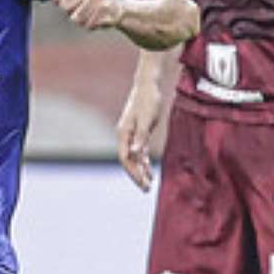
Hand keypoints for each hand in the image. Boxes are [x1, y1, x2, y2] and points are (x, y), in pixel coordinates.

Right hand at [116, 75, 161, 190]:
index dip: (133, 172)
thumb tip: (135, 154)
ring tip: (148, 184)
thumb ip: (140, 137)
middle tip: (146, 189)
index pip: (125, 159)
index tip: (143, 183)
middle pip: (128, 160)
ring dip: (140, 170)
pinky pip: (139, 151)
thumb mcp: (146, 119)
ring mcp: (131, 134)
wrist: (149, 84)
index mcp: (123, 133)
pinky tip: (149, 170)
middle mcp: (124, 135)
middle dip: (136, 175)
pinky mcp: (139, 131)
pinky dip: (144, 161)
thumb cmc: (148, 99)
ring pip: (134, 157)